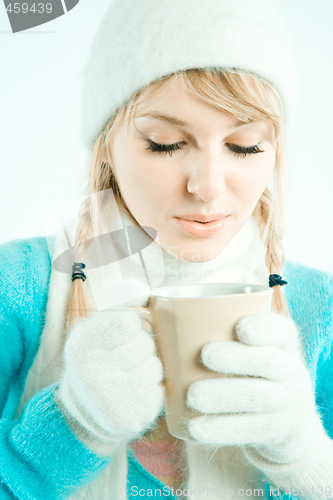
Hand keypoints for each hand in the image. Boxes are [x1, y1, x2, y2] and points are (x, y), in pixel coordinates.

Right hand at [54, 282, 163, 455]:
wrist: (89, 410)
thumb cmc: (102, 356)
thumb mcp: (101, 324)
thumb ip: (122, 299)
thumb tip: (142, 288)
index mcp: (81, 344)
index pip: (129, 320)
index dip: (131, 326)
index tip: (119, 335)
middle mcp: (90, 373)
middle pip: (146, 344)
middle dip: (143, 348)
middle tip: (124, 359)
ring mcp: (110, 399)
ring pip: (157, 367)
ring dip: (150, 369)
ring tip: (129, 376)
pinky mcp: (130, 419)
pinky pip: (161, 390)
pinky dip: (154, 390)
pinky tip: (135, 394)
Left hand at [186, 313, 324, 464]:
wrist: (285, 424)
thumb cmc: (251, 373)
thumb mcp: (249, 351)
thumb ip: (218, 332)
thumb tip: (156, 313)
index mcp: (283, 344)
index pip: (282, 330)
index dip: (263, 328)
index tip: (239, 328)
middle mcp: (290, 371)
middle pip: (269, 362)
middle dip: (237, 358)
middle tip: (205, 355)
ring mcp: (287, 403)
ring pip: (258, 397)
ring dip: (224, 395)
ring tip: (192, 395)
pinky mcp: (277, 432)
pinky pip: (250, 430)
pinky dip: (222, 429)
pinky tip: (196, 427)